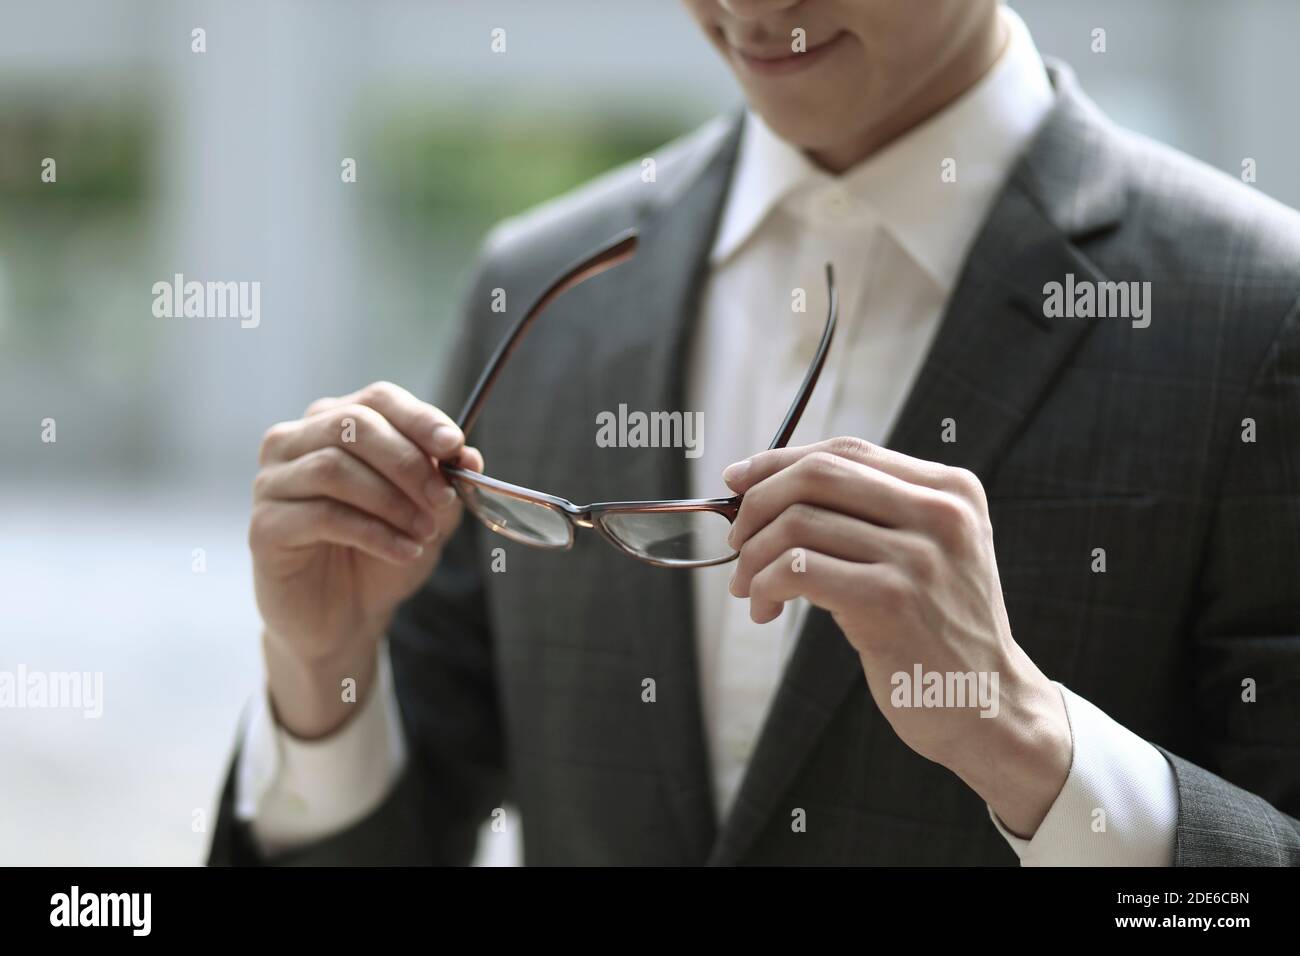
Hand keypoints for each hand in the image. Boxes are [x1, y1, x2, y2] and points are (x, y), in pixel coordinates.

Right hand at [249, 380, 481, 736]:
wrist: (344, 616)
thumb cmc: (380, 553)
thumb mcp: (424, 512)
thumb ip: (443, 480)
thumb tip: (467, 454)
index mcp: (333, 423)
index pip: (377, 400)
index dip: (418, 418)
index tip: (454, 445)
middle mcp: (294, 443)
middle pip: (353, 426)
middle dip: (408, 462)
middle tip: (443, 501)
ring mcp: (272, 482)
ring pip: (334, 468)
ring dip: (392, 501)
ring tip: (425, 533)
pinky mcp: (264, 526)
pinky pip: (322, 515)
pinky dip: (374, 532)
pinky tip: (403, 550)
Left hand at [723, 436, 1070, 836]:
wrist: (990, 706)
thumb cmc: (940, 630)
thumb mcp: (931, 553)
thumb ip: (874, 513)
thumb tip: (768, 487)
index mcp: (950, 490)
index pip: (846, 450)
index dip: (780, 460)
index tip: (738, 480)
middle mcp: (940, 513)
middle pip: (817, 475)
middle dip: (758, 503)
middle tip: (738, 541)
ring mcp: (917, 556)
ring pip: (797, 523)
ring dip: (753, 557)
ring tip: (748, 588)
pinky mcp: (890, 601)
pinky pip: (796, 570)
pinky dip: (763, 586)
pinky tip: (765, 610)